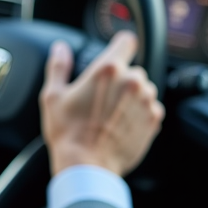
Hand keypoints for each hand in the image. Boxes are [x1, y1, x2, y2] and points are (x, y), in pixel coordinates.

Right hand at [39, 31, 164, 176]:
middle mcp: (132, 81)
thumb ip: (58, 66)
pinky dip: (140, 114)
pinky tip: (121, 125)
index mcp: (108, 70)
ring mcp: (146, 101)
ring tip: (111, 114)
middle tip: (102, 97)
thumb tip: (60, 49)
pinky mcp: (153, 121)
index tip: (115, 53)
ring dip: (132, 96)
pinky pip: (151, 108)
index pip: (127, 40)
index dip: (120, 46)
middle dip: (121, 79)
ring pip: (144, 89)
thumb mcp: (53, 96)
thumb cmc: (68, 133)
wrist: (87, 167)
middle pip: (133, 69)